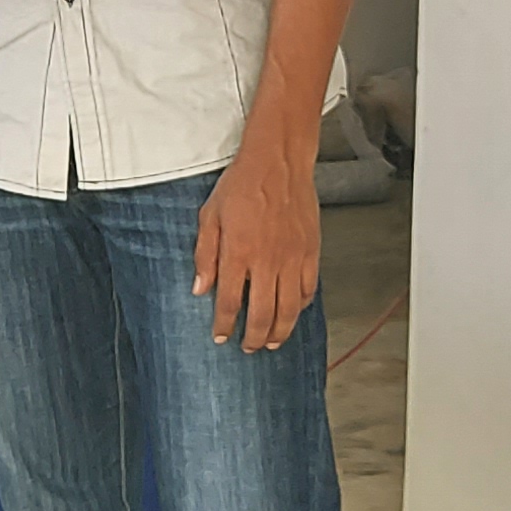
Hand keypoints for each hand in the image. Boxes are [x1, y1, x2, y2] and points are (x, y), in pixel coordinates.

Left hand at [194, 147, 321, 354]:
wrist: (278, 161)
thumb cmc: (241, 185)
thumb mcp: (210, 216)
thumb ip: (204, 255)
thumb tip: (199, 289)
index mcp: (238, 252)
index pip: (229, 302)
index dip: (224, 325)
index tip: (221, 337)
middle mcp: (267, 260)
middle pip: (262, 314)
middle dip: (254, 338)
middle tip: (249, 348)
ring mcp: (292, 258)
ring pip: (289, 309)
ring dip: (280, 331)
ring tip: (272, 342)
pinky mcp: (311, 252)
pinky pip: (309, 289)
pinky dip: (301, 306)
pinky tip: (293, 312)